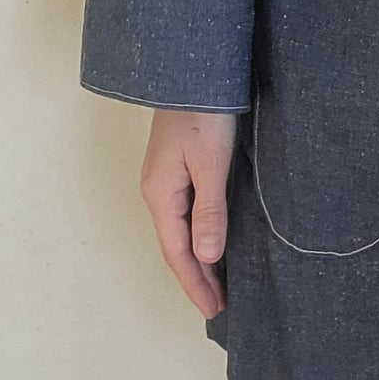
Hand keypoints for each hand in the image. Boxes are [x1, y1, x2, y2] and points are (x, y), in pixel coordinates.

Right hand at [139, 109, 238, 315]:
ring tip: (217, 283)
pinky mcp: (178, 166)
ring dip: (198, 258)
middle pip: (176, 246)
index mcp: (160, 194)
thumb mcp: (210, 163)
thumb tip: (206, 257)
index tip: (213, 310)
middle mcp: (158, 191)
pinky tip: (213, 241)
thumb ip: (209, 211)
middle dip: (196, 277)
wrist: (194, 69)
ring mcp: (166, 178)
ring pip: (181, 230)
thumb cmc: (204, 113)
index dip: (195, 283)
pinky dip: (200, 234)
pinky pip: (187, 212)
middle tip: (219, 306)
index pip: (177, 253)